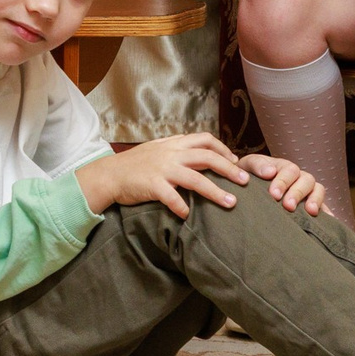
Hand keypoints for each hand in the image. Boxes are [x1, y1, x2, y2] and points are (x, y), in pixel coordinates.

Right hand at [77, 133, 250, 219]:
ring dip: (215, 191)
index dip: (223, 149)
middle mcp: (171, 153)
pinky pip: (172, 197)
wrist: (110, 174)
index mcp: (174, 143)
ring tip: (231, 202)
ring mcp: (162, 169)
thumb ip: (177, 149)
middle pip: (207, 157)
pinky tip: (189, 216)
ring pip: (196, 179)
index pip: (205, 139)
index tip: (236, 161)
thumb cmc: (135, 164)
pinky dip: (182, 207)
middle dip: (229, 169)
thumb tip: (200, 152)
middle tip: (245, 182)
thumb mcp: (158, 149)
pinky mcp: (152, 185)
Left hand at [241, 152, 327, 215]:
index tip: (274, 195)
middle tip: (288, 206)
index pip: (290, 170)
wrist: (248, 186)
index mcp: (284, 167)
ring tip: (310, 212)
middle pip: (306, 180)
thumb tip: (270, 172)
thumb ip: (258, 166)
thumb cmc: (249, 176)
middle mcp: (299, 177)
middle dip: (297, 193)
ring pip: (318, 190)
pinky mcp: (312, 205)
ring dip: (315, 200)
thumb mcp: (249, 166)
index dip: (283, 182)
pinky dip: (327, 212)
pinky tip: (328, 221)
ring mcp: (308, 190)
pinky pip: (324, 206)